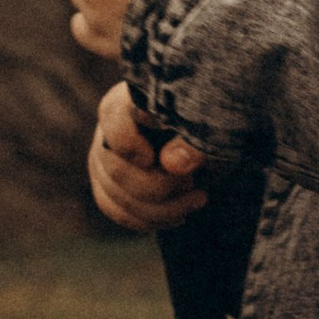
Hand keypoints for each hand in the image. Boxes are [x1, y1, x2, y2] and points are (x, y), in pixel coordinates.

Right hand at [89, 82, 210, 231]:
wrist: (208, 130)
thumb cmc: (212, 121)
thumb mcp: (214, 127)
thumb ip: (194, 141)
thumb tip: (174, 165)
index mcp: (132, 99)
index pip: (113, 118)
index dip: (130, 144)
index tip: (155, 159)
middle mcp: (110, 127)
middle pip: (115, 169)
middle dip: (158, 188)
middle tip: (194, 184)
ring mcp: (104, 157)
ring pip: (115, 196)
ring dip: (160, 209)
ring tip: (197, 200)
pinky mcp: (107, 183)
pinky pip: (113, 209)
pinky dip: (147, 220)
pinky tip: (178, 217)